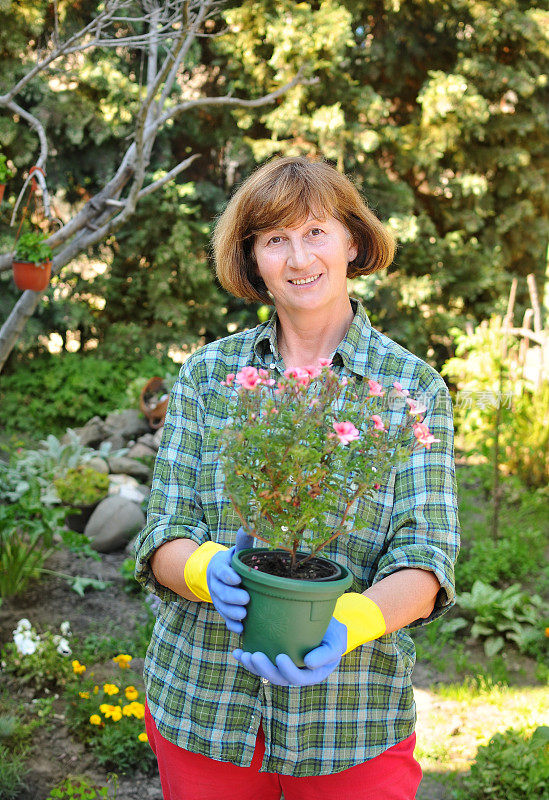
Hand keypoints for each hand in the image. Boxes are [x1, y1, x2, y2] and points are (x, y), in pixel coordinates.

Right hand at [206, 527, 252, 632]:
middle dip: (232, 596)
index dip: (228, 576)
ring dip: (232, 612)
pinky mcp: (223, 610)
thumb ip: (243, 541)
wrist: (220, 574)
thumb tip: (249, 526)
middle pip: (221, 591)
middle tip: (246, 600)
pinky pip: (225, 619)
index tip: (237, 579)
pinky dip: (232, 624)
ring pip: (222, 606)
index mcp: (219, 567)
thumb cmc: (234, 562)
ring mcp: (218, 598)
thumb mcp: (237, 551)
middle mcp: (216, 584)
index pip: (221, 571)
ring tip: (244, 615)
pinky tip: (241, 629)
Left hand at [232, 617, 346, 685]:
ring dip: (252, 666)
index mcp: (311, 674)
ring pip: (266, 672)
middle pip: (278, 678)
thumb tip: (308, 663)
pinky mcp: (273, 656)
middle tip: (255, 656)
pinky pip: (259, 663)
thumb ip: (326, 654)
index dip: (288, 671)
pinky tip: (237, 652)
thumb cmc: (333, 632)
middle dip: (265, 669)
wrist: (324, 621)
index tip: (280, 657)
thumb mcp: (337, 641)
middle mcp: (295, 673)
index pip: (298, 678)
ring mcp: (283, 666)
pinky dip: (247, 659)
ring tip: (242, 655)